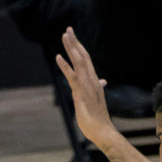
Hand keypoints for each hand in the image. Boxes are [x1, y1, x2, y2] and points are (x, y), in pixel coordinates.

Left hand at [56, 27, 119, 149]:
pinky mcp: (82, 93)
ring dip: (71, 48)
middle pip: (83, 57)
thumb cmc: (98, 120)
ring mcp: (87, 86)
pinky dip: (65, 65)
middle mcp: (92, 80)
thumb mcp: (96, 101)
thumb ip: (97, 89)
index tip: (74, 38)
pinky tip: (58, 56)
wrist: (103, 131)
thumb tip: (102, 82)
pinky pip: (72, 76)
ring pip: (79, 62)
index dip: (80, 49)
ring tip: (65, 35)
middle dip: (76, 42)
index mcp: (94, 82)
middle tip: (68, 29)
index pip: (87, 61)